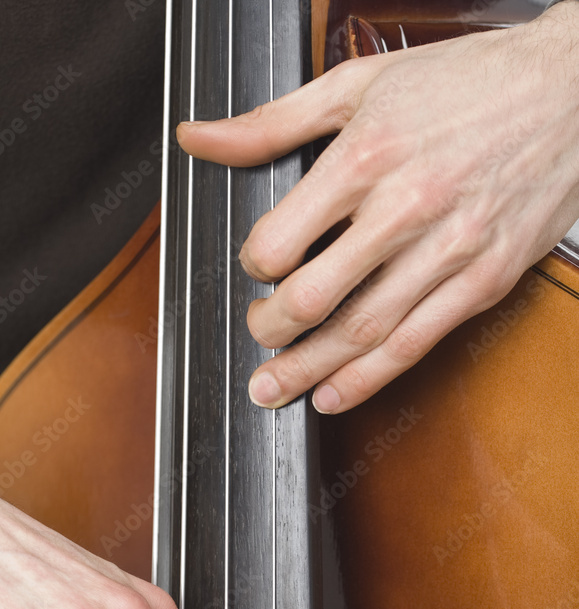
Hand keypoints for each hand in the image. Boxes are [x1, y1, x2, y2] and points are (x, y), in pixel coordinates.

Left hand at [177, 3, 578, 412]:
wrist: (571, 87)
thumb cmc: (467, 83)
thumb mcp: (359, 84)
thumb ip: (272, 122)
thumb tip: (198, 139)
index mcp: (367, 155)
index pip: (281, 240)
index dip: (253, 266)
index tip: (255, 269)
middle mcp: (406, 207)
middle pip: (314, 296)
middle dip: (271, 329)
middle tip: (258, 336)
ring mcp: (450, 250)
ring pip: (363, 331)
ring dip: (308, 369)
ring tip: (273, 389)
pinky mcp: (485, 280)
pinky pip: (417, 343)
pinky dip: (369, 379)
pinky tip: (334, 393)